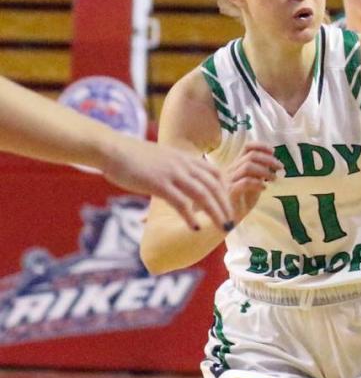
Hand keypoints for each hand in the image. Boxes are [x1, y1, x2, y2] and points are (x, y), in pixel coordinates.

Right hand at [102, 137, 232, 231]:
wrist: (111, 149)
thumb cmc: (132, 156)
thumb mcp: (161, 157)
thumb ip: (175, 166)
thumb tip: (179, 178)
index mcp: (185, 158)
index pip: (215, 173)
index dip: (225, 189)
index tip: (226, 204)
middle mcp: (183, 165)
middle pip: (214, 186)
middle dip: (226, 205)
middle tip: (231, 221)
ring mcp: (172, 174)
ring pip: (203, 195)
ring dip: (216, 213)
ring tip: (223, 228)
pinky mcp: (159, 184)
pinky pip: (180, 202)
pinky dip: (190, 216)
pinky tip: (195, 228)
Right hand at [227, 143, 282, 223]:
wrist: (223, 221)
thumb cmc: (239, 203)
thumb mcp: (253, 186)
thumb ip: (259, 174)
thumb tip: (272, 163)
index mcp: (236, 166)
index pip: (247, 148)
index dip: (261, 146)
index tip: (273, 151)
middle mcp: (231, 170)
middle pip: (250, 156)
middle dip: (268, 159)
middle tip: (280, 167)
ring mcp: (228, 180)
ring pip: (247, 167)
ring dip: (265, 171)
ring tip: (274, 179)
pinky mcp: (229, 192)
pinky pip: (244, 182)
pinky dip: (257, 183)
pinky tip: (264, 188)